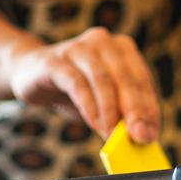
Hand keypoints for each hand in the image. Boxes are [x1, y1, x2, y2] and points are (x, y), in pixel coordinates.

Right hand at [3, 27, 159, 142]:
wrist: (31, 72)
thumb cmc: (77, 90)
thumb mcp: (104, 104)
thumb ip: (123, 117)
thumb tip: (143, 138)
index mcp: (123, 49)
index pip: (143, 81)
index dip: (149, 110)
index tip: (150, 135)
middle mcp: (103, 42)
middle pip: (126, 79)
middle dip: (135, 111)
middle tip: (138, 137)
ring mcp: (78, 48)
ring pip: (102, 80)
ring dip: (110, 112)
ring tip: (112, 136)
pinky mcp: (55, 61)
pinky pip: (76, 83)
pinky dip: (88, 106)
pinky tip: (93, 123)